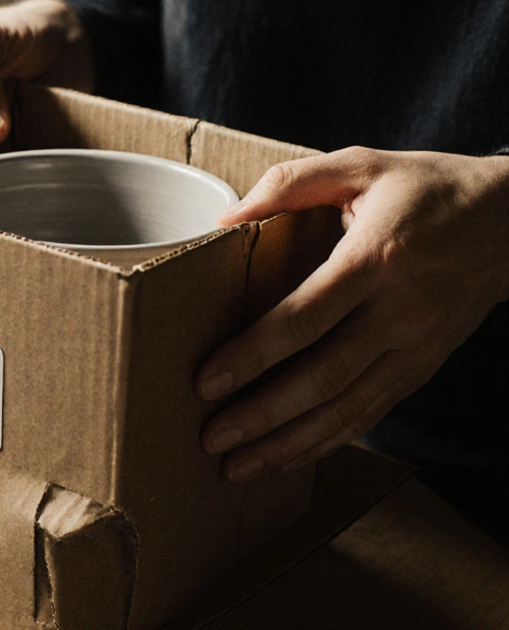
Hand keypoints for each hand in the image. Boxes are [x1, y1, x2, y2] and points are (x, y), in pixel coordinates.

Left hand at [195, 147, 508, 481]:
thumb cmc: (425, 188)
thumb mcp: (360, 165)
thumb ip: (290, 184)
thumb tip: (224, 218)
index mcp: (376, 259)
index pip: (306, 317)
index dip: (254, 354)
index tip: (207, 381)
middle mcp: (400, 311)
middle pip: (324, 376)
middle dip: (263, 414)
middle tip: (211, 438)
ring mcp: (416, 346)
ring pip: (348, 407)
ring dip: (289, 443)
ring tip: (237, 467)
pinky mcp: (422, 365)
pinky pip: (372, 412)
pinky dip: (327, 441)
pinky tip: (287, 458)